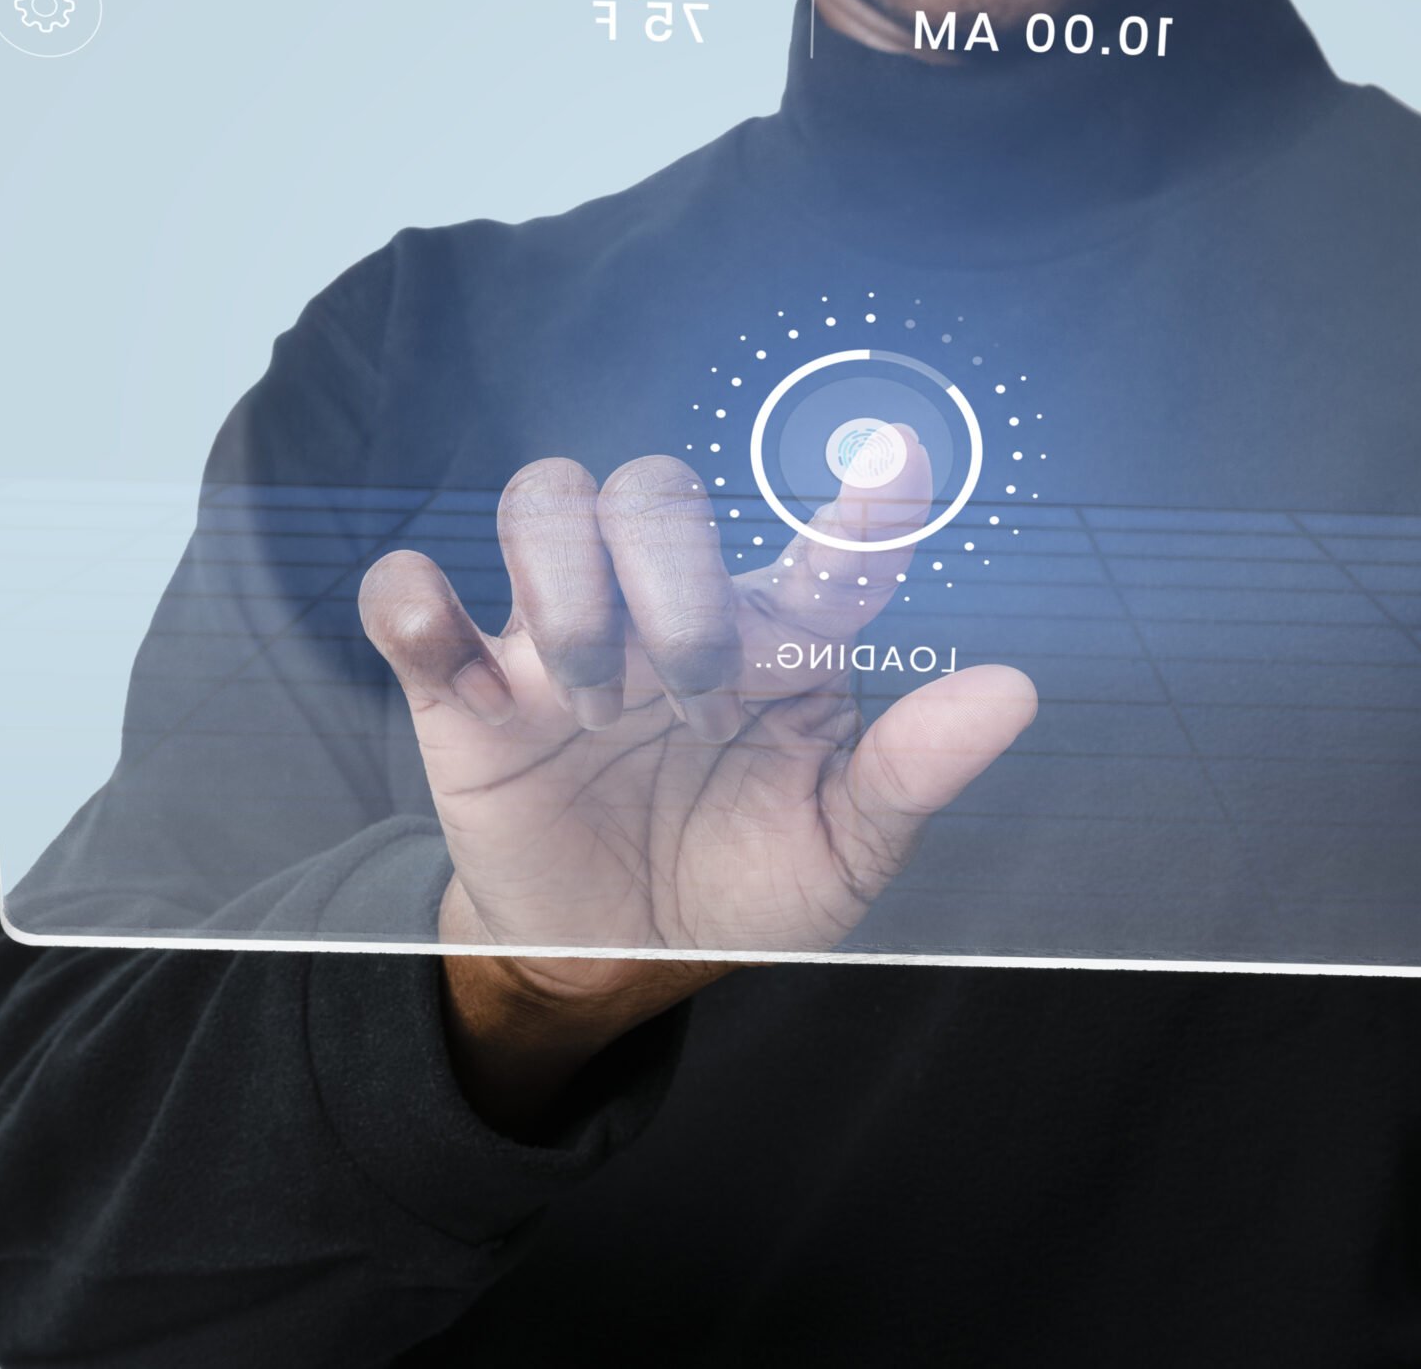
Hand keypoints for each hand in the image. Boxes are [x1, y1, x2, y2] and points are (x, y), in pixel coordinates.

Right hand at [358, 432, 1035, 1127]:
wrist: (624, 958)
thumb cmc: (746, 879)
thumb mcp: (845, 846)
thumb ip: (915, 768)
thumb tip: (1012, 692)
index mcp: (778, 638)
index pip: (830, 546)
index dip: (867, 500)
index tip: (902, 462)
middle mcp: (670, 608)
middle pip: (654, 490)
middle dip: (676, 583)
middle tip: (697, 700)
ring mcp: (561, 636)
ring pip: (543, 500)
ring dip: (567, 590)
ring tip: (595, 705)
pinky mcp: (463, 689)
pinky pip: (408, 599)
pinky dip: (415, 606)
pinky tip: (458, 668)